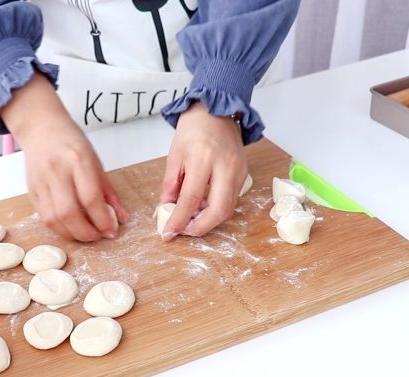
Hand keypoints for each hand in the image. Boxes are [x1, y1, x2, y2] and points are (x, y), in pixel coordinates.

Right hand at [0, 72, 127, 241]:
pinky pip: (44, 217)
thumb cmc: (71, 143)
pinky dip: (59, 227)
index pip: (91, 197)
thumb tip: (121, 218)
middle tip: (98, 236)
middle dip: (86, 232)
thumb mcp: (95, 162)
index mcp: (78, 159)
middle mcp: (57, 170)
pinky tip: (70, 227)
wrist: (41, 128)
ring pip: (53, 219)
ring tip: (85, 234)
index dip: (102, 220)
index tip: (112, 231)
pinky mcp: (31, 190)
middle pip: (69, 212)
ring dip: (71, 234)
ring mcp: (41, 181)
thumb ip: (108, 192)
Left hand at [158, 102, 247, 240]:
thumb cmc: (192, 130)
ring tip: (191, 218)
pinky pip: (232, 199)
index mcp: (202, 158)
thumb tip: (163, 212)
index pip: (191, 198)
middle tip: (184, 231)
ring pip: (228, 209)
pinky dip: (217, 208)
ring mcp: (238, 171)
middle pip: (218, 210)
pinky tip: (203, 205)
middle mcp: (224, 166)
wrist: (216, 111)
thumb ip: (169, 186)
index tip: (168, 233)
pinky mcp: (245, 174)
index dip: (179, 220)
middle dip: (201, 227)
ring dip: (209, 220)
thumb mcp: (174, 156)